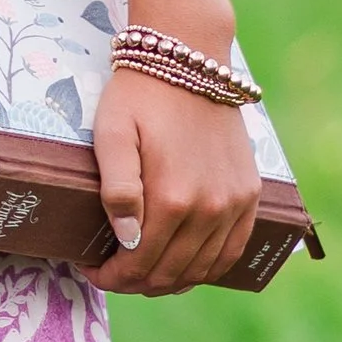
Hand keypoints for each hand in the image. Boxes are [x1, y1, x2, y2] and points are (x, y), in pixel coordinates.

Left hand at [89, 67, 258, 295]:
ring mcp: (234, 203)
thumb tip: (125, 238)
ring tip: (142, 272)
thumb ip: (118, 189)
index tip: (92, 271)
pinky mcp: (249, 194)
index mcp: (172, 198)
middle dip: (136, 282)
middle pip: (170, 273)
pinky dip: (208, 268)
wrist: (189, 59)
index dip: (112, 277)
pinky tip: (185, 267)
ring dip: (169, 280)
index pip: (140, 264)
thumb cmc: (141, 95)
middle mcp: (209, 208)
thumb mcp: (112, 135)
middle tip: (112, 274)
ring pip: (202, 269)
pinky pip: (233, 251)